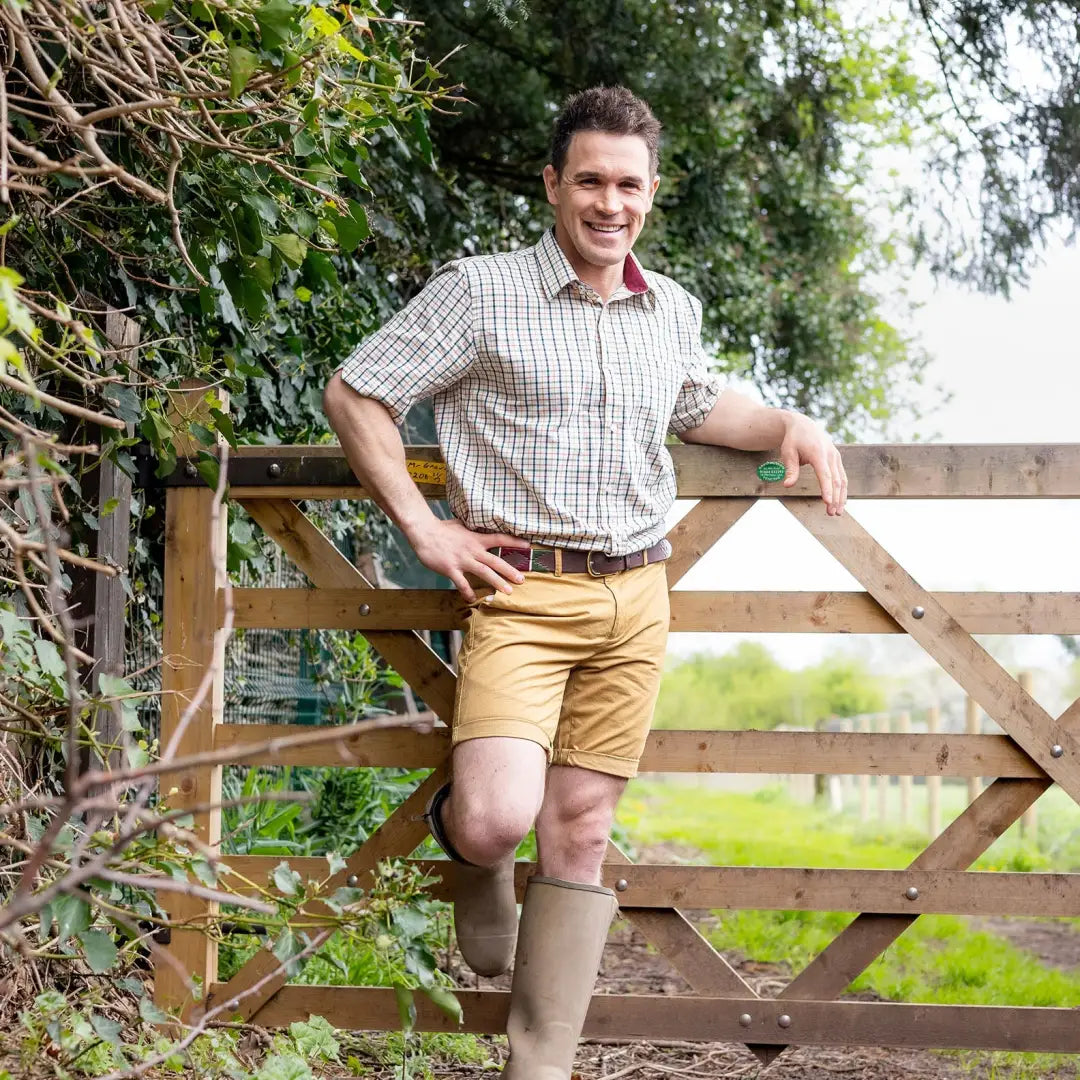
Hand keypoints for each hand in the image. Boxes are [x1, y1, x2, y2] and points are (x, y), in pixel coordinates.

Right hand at [409, 518, 530, 601]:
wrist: (424, 531)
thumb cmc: (441, 528)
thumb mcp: (461, 525)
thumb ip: (473, 530)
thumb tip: (481, 527)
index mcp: (476, 538)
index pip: (499, 539)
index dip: (514, 541)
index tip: (528, 546)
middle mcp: (472, 550)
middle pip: (495, 561)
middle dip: (510, 571)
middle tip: (522, 580)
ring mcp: (462, 560)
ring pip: (484, 573)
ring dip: (497, 582)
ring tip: (508, 592)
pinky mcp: (451, 568)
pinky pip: (462, 583)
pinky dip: (468, 592)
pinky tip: (473, 599)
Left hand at [779, 413, 847, 515]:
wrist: (803, 425)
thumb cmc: (793, 440)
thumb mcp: (787, 452)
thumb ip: (790, 469)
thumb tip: (787, 485)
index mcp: (818, 452)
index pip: (824, 474)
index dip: (827, 489)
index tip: (828, 502)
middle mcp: (830, 455)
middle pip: (835, 479)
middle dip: (835, 498)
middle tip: (831, 514)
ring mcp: (835, 457)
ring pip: (842, 479)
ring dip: (841, 497)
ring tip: (837, 512)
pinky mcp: (836, 459)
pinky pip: (842, 476)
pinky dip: (842, 490)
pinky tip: (840, 502)